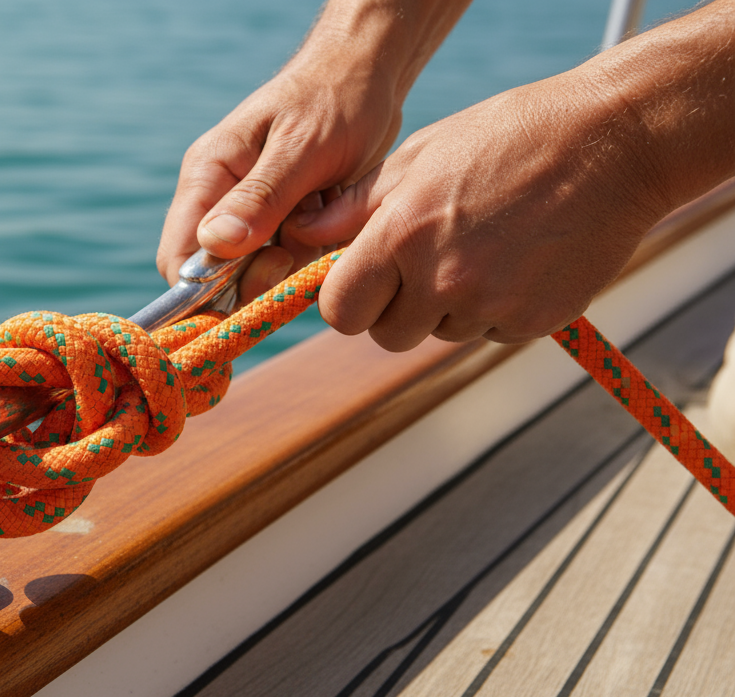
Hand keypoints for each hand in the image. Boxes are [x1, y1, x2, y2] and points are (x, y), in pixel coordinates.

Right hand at [155, 60, 403, 302]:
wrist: (370, 77)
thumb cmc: (335, 98)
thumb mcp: (302, 147)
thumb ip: (260, 197)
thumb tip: (216, 244)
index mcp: (206, 177)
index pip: (178, 258)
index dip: (202, 291)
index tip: (254, 288)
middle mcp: (220, 200)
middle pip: (215, 276)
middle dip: (257, 278)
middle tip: (295, 250)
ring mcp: (250, 215)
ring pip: (256, 274)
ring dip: (292, 262)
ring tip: (322, 215)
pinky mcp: (281, 223)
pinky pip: (287, 262)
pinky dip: (312, 252)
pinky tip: (331, 215)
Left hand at [291, 71, 670, 350]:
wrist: (613, 144)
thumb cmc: (507, 138)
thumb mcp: (420, 156)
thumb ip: (357, 207)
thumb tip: (305, 237)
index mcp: (400, 236)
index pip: (341, 312)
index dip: (348, 302)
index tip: (363, 284)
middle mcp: (440, 279)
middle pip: (387, 335)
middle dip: (397, 309)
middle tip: (428, 263)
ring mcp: (489, 306)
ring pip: (441, 334)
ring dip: (450, 306)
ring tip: (485, 246)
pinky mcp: (532, 322)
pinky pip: (491, 333)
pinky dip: (497, 309)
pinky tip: (520, 259)